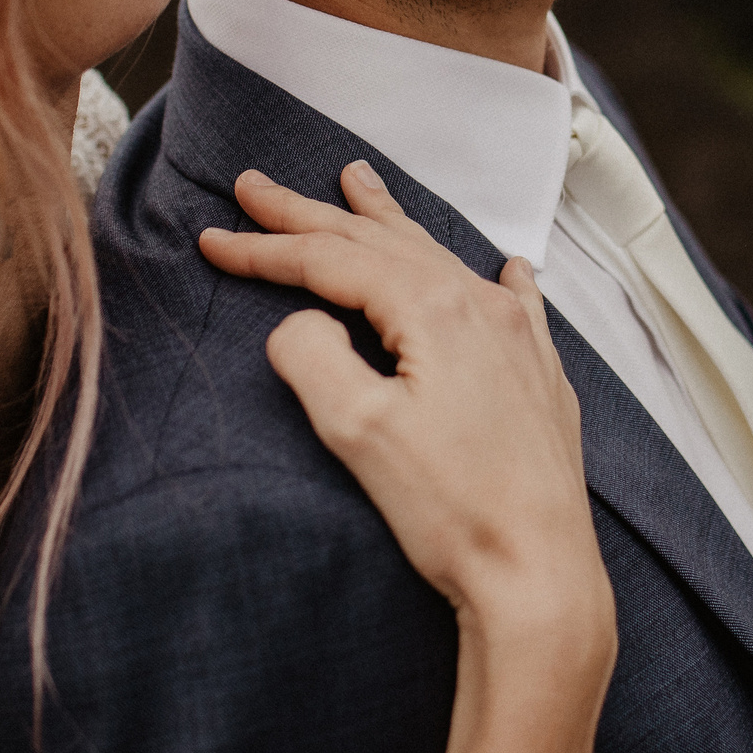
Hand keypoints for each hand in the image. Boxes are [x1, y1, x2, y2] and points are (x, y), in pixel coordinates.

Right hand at [198, 162, 610, 632]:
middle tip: (257, 185)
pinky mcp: (539, 376)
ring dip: (388, 223)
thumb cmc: (452, 511)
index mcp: (434, 310)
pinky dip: (485, 273)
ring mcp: (518, 339)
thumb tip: (301, 324)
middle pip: (380, 243)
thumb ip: (312, 357)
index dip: (266, 249)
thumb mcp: (358, 432)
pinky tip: (506, 265)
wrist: (540, 572)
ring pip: (438, 258)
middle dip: (312, 214)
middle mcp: (481, 306)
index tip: (212, 237)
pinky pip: (509, 300)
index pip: (331, 261)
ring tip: (357, 180)